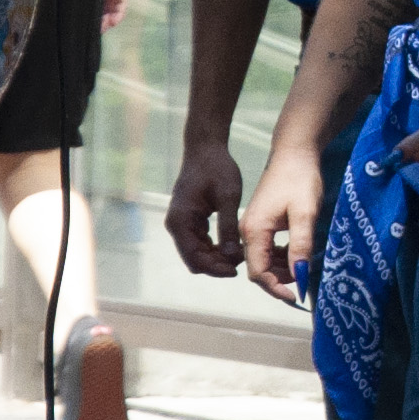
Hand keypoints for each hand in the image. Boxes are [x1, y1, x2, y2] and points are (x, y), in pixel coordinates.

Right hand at [166, 141, 243, 275]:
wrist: (205, 149)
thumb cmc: (216, 168)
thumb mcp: (227, 196)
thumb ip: (228, 226)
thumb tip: (232, 255)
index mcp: (180, 221)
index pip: (194, 257)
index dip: (215, 268)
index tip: (237, 270)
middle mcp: (176, 225)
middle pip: (194, 259)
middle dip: (217, 265)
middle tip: (242, 264)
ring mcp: (181, 223)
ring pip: (197, 253)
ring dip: (217, 258)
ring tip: (241, 256)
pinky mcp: (189, 220)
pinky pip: (200, 243)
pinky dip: (215, 248)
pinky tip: (234, 247)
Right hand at [242, 143, 328, 302]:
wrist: (295, 153)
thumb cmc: (300, 180)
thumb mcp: (305, 214)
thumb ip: (300, 245)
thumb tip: (300, 275)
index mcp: (253, 231)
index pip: (257, 272)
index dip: (275, 287)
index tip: (296, 296)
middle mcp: (247, 232)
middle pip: (258, 268)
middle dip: (279, 281)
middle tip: (305, 284)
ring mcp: (253, 227)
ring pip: (263, 260)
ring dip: (282, 269)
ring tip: (305, 268)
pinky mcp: (261, 223)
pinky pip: (267, 249)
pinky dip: (282, 257)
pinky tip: (299, 253)